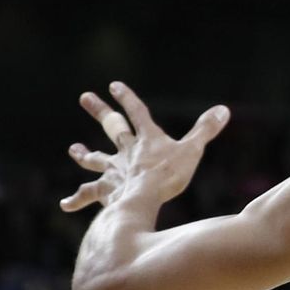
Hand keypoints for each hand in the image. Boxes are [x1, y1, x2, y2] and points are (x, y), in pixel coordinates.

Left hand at [61, 81, 229, 214]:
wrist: (144, 197)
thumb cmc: (169, 175)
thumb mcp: (192, 150)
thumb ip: (205, 130)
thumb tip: (224, 109)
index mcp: (147, 139)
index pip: (137, 112)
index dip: (127, 98)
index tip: (114, 85)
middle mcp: (126, 151)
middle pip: (112, 126)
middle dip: (100, 110)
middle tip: (85, 97)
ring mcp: (114, 170)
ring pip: (95, 159)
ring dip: (84, 154)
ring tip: (73, 149)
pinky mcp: (107, 190)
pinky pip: (89, 193)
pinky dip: (77, 198)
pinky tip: (65, 204)